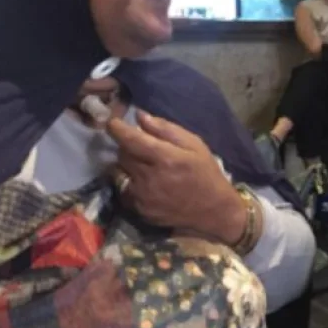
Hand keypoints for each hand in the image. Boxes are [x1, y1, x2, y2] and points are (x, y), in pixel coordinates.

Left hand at [107, 111, 245, 242]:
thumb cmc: (206, 173)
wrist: (214, 211)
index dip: (117, 128)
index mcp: (165, 159)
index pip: (131, 139)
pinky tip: (145, 183)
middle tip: (140, 146)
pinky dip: (130, 183)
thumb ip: (166, 130)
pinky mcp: (140, 210)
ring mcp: (143, 196)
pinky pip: (124, 190)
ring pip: (120, 172)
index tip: (113, 123)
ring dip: (127, 165)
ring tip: (143, 165)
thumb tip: (140, 116)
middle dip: (128, 146)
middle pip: (123, 154)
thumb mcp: (195, 145)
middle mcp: (150, 178)